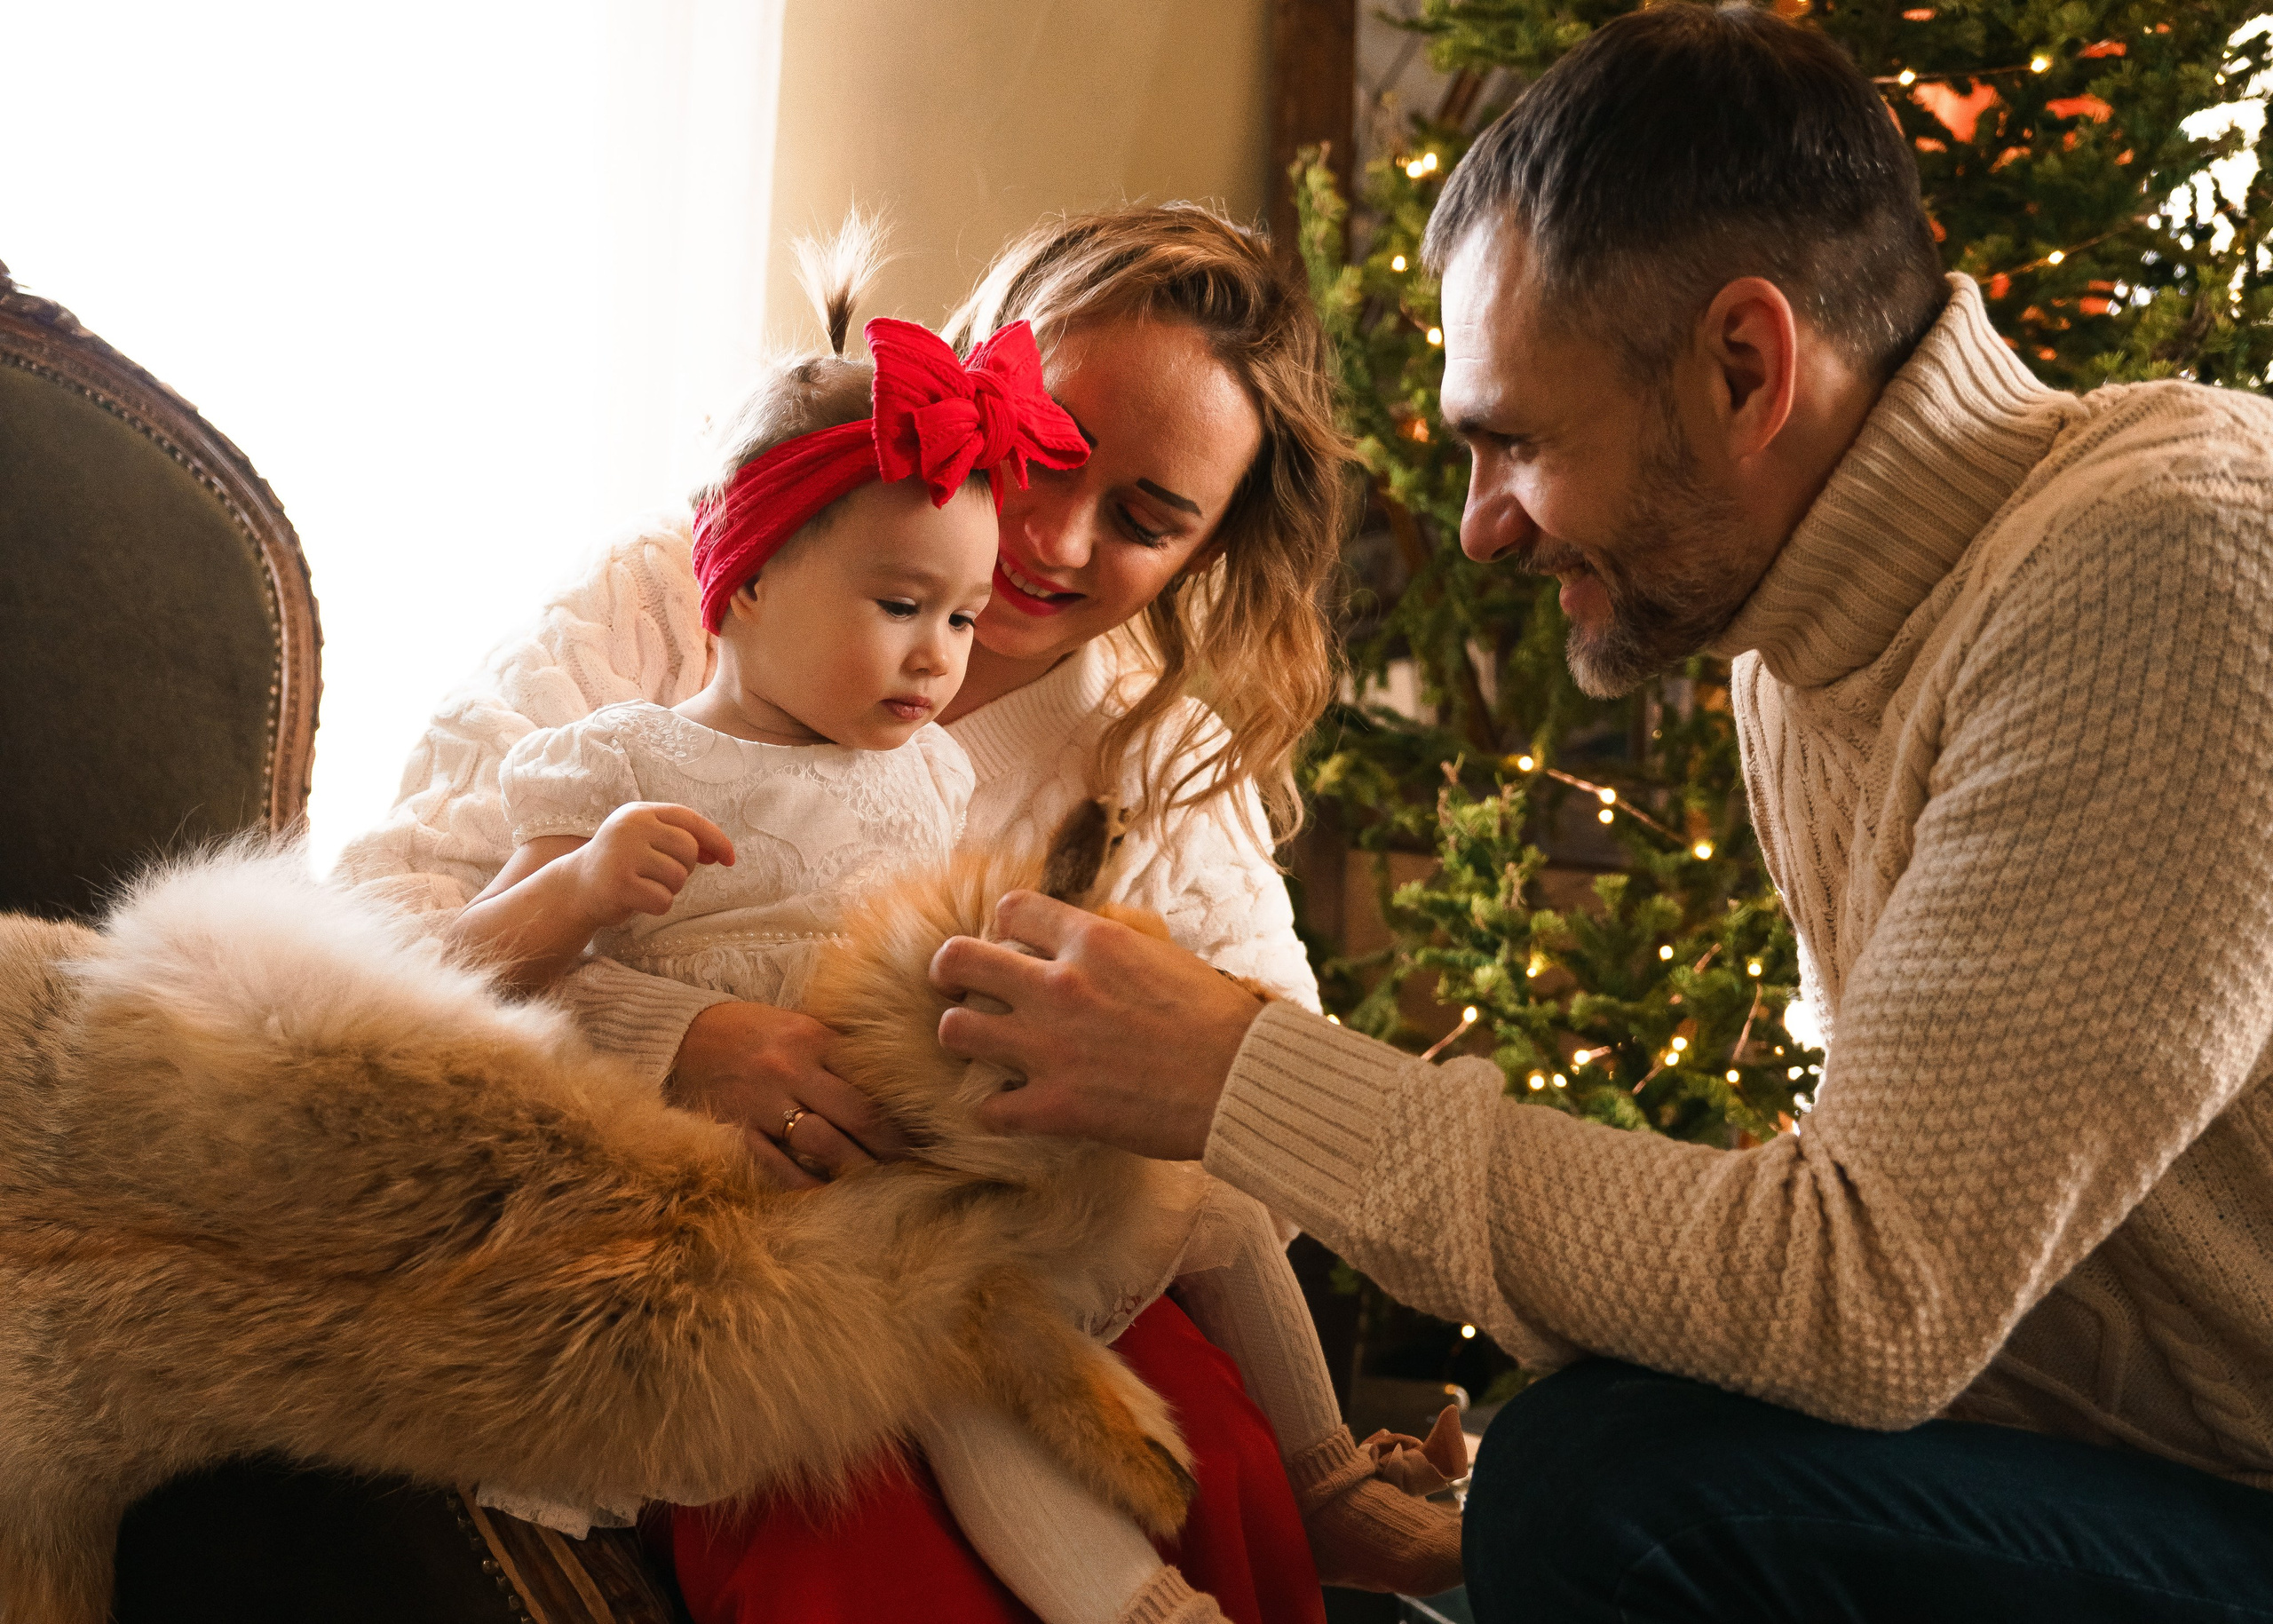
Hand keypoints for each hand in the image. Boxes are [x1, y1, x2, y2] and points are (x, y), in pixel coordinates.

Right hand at [569, 802, 732, 926]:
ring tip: (645, 885)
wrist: (576, 887)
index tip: (729, 859)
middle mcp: (631, 827)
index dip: (715, 839)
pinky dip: (657, 905)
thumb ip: (679, 840)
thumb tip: (720, 852)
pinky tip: (637, 900)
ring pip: (678, 877)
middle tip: (659, 875)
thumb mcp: (646, 841)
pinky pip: (663, 900)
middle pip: (688, 850)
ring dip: (669, 889)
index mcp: (640, 813)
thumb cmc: (622, 864)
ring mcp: (623, 854)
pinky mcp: (619, 884)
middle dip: (684, 869)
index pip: (689, 819)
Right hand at [667, 1000, 907, 1188]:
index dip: (904, 1109)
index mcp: (813, 1039)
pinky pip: (776, 1167)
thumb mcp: (798, 1025)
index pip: (871, 1078)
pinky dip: (805, 1185)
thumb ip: (839, 1049)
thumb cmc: (753, 1033)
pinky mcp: (735, 1130)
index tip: (928, 1130)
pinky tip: (829, 1196)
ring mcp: (762, 1103)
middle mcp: (791, 1070)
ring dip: (857, 1167)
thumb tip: (895, 1079)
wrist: (681, 1034)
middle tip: (916, 1164)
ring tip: (882, 1183)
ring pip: (823, 1143)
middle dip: (891, 1145)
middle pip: (857, 1114)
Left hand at [929, 891, 1264, 1159]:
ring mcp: (1051, 1047)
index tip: (1011, 946)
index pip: (1009, 909)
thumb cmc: (1219, 1019)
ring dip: (964, 1037)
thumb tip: (1088, 935)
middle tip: (957, 987)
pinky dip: (995, 1110)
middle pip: (957, 960)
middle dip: (949, 972)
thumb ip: (1115, 943)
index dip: (1003, 928)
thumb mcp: (1165, 954)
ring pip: (955, 1030)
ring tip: (981, 1046)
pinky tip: (1012, 1107)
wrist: (1244, 1080)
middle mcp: (1060, 985)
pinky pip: (987, 1107)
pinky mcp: (1056, 1106)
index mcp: (1093, 940)